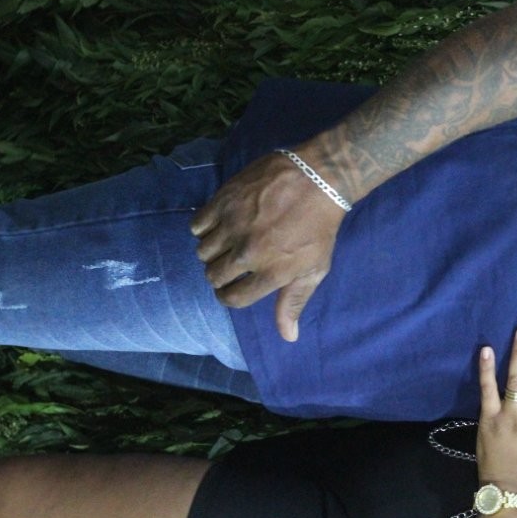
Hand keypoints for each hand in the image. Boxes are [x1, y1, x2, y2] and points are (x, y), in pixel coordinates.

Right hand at [190, 150, 346, 341]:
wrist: (318, 179)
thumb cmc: (319, 228)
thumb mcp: (314, 269)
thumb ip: (295, 302)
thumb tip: (288, 337)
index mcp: (271, 273)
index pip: (233, 299)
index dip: (229, 297)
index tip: (231, 290)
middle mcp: (247, 253)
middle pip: (214, 276)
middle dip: (220, 276)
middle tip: (231, 265)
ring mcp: (233, 226)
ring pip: (202, 252)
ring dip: (211, 253)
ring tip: (226, 244)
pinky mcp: (222, 202)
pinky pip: (197, 225)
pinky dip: (204, 229)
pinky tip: (219, 226)